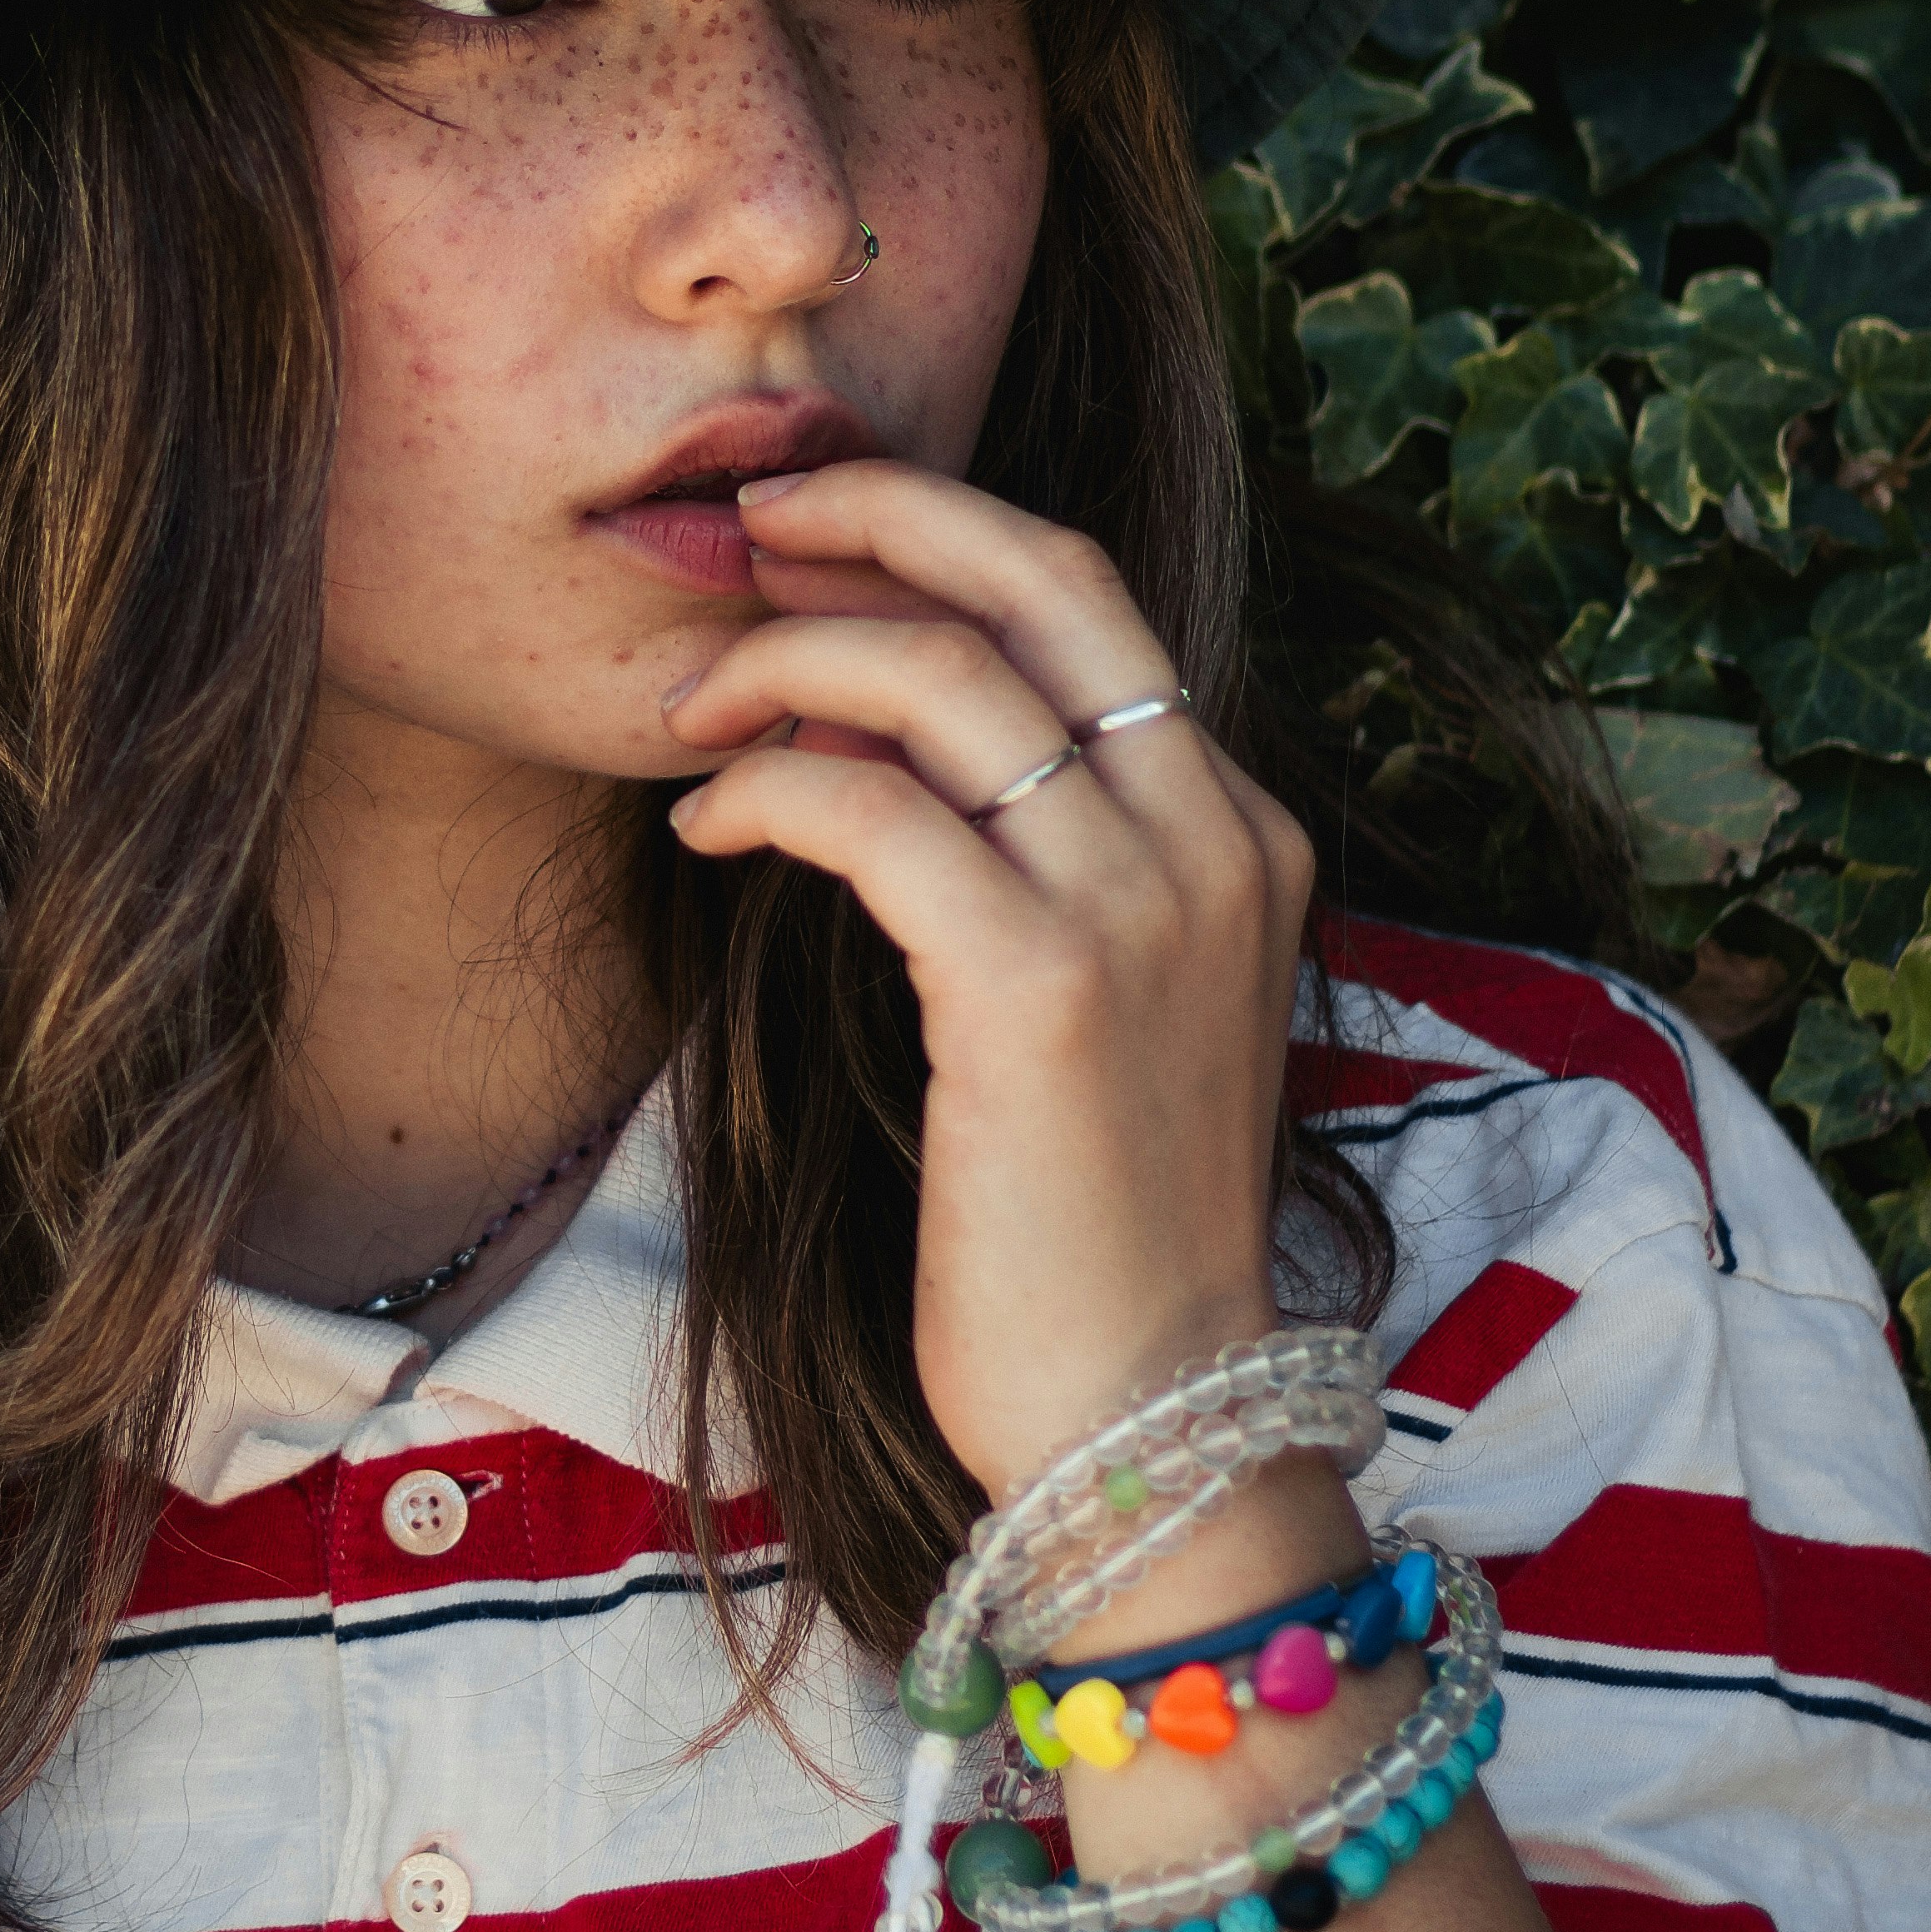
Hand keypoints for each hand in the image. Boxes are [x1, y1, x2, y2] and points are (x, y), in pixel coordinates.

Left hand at [659, 464, 1313, 1499]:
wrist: (1151, 1416)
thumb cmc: (1090, 1225)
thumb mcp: (1091, 1001)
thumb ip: (1023, 857)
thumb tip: (860, 726)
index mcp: (1239, 828)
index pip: (1087, 597)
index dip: (937, 532)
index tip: (816, 533)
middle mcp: (1212, 837)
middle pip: (1039, 574)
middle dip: (875, 515)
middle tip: (749, 525)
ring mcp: (1141, 905)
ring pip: (936, 677)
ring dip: (783, 662)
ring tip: (691, 708)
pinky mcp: (1039, 985)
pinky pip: (867, 811)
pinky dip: (764, 792)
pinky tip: (706, 825)